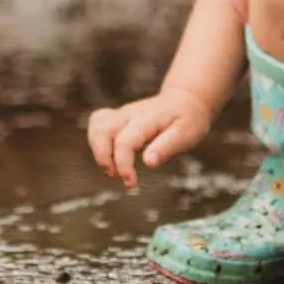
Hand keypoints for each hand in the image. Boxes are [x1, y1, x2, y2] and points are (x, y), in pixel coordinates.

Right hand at [86, 86, 214, 186]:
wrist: (185, 101)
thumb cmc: (187, 119)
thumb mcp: (186, 134)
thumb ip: (166, 147)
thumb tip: (148, 162)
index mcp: (146, 119)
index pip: (124, 141)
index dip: (123, 165)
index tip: (131, 183)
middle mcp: (129, 113)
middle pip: (102, 130)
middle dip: (102, 157)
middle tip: (116, 175)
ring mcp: (122, 113)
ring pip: (96, 125)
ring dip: (97, 149)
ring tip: (112, 169)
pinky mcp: (117, 117)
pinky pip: (97, 123)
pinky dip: (96, 141)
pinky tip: (110, 155)